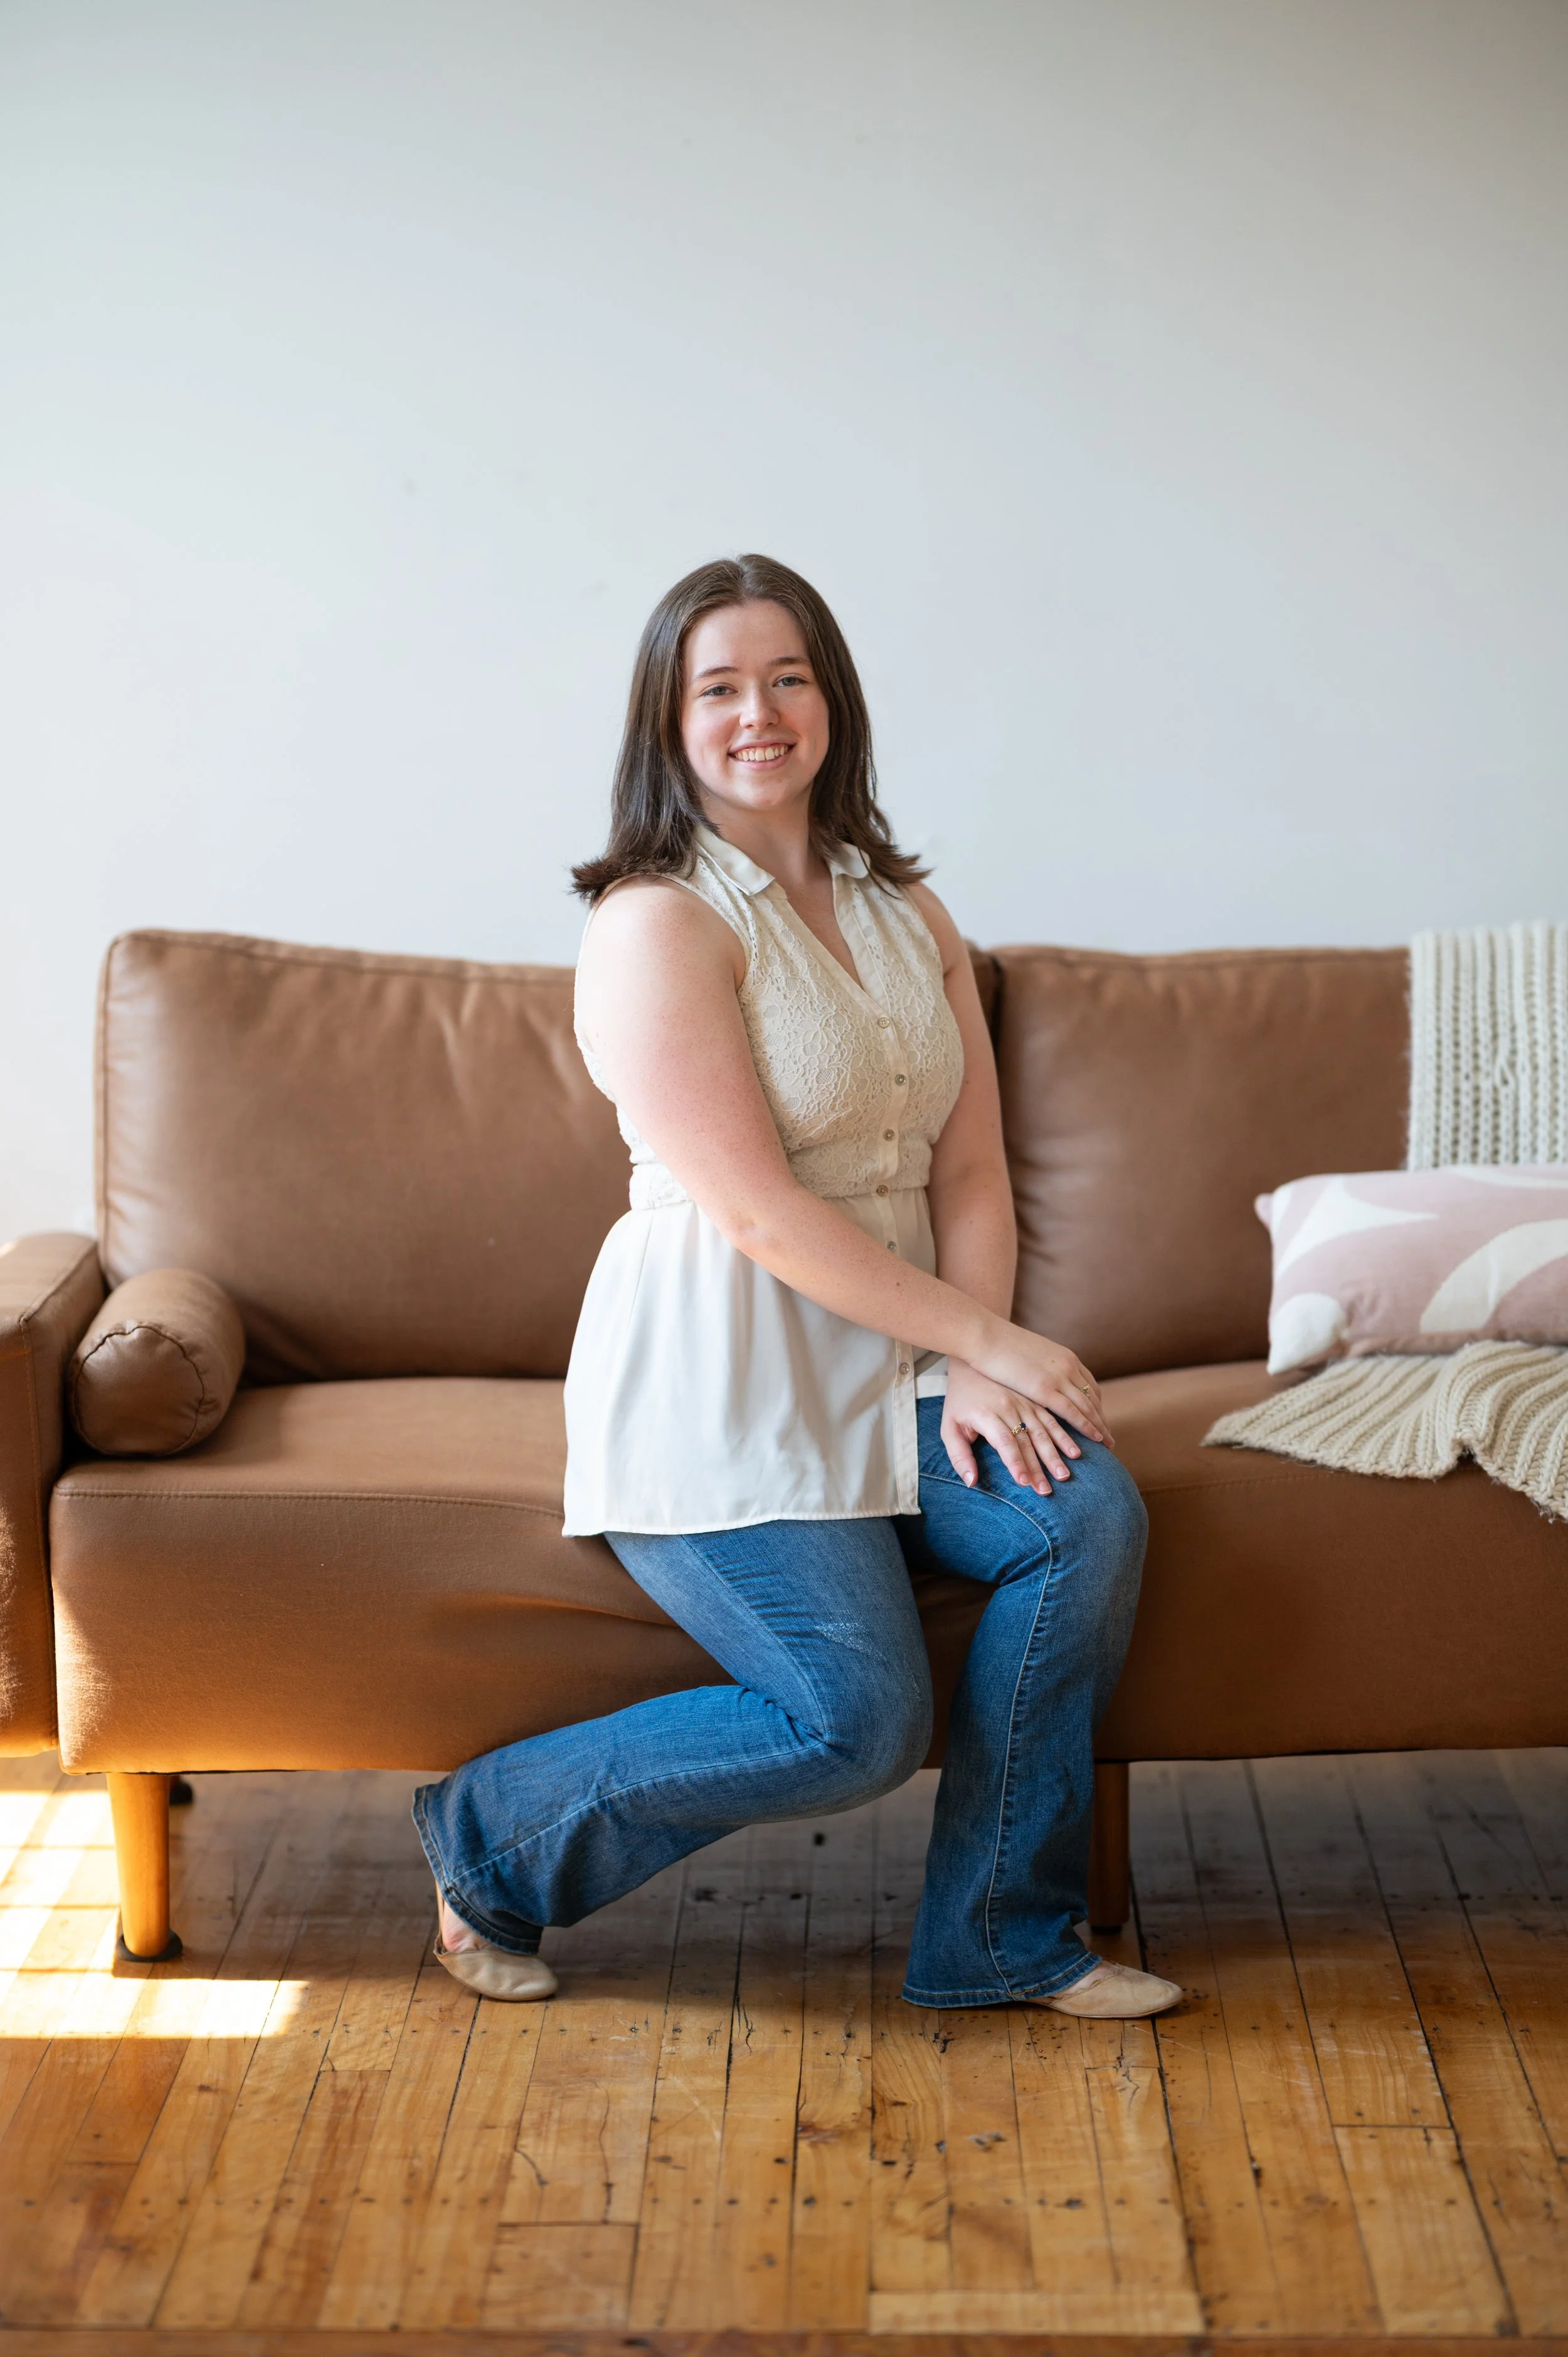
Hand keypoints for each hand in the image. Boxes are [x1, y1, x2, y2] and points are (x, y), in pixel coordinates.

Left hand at [942, 1361, 1089, 1493]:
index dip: (1015, 1463)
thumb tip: (971, 1482)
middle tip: (1046, 1491)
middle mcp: (1009, 1407)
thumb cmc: (958, 1400)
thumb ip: (959, 1456)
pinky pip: (1053, 1420)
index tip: (1024, 1483)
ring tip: (1064, 1475)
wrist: (972, 1361)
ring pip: (1044, 1431)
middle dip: (1038, 1468)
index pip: (1004, 1442)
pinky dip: (1064, 1436)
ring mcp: (1024, 1403)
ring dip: (1055, 1455)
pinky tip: (1075, 1452)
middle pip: (1027, 1441)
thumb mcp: (949, 1427)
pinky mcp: (1034, 1400)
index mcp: (987, 1414)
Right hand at [964, 1322, 1114, 1454]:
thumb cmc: (1000, 1345)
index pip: (1089, 1386)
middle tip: (1110, 1439)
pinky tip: (1093, 1438)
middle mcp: (1068, 1366)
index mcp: (1065, 1357)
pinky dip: (1086, 1426)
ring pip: (1088, 1406)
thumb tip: (1039, 1376)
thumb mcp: (1031, 1353)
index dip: (1096, 1406)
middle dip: (1102, 1419)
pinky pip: (1073, 1412)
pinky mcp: (1046, 1388)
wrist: (985, 1335)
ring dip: (1099, 1426)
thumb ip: (1042, 1367)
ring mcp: (1059, 1376)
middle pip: (1093, 1397)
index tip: (1100, 1421)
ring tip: (1107, 1445)